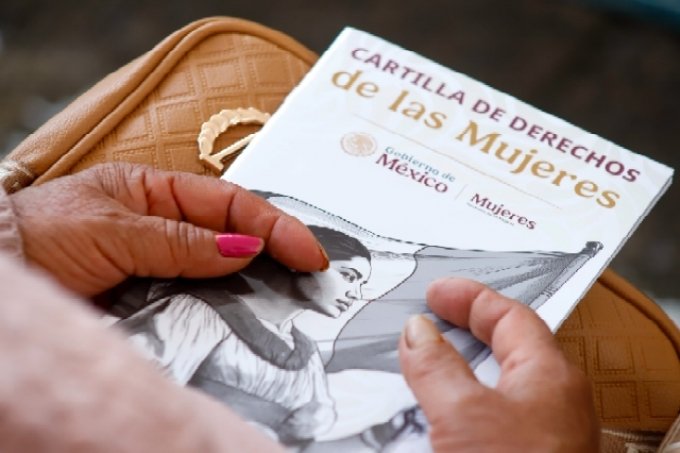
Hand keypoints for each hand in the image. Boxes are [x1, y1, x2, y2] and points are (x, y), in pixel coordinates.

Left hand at [10, 163, 327, 295]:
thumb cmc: (41, 234)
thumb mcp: (112, 228)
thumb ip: (179, 240)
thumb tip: (245, 247)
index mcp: (159, 191)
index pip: (232, 203)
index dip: (276, 225)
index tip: (309, 253)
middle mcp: (167, 226)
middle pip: (237, 236)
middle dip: (279, 253)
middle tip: (316, 279)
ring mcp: (163, 264)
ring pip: (223, 273)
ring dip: (256, 286)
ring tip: (293, 299)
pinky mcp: (153, 298)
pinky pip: (198, 303)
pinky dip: (224, 311)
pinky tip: (246, 320)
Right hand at [398, 278, 598, 451]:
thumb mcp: (463, 414)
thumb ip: (436, 366)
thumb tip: (418, 332)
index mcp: (549, 374)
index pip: (509, 315)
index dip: (469, 298)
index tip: (435, 293)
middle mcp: (551, 399)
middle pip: (507, 345)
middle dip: (464, 329)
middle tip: (430, 319)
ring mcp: (540, 431)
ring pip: (494, 382)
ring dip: (456, 369)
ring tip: (420, 364)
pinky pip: (487, 415)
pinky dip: (458, 404)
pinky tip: (433, 415)